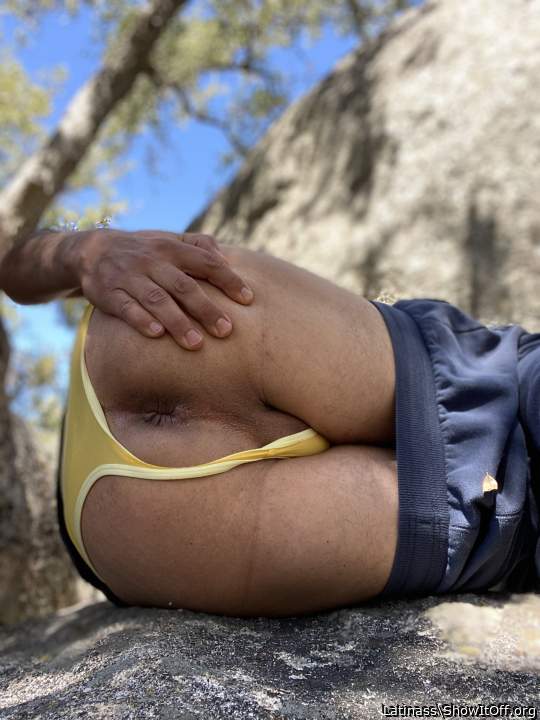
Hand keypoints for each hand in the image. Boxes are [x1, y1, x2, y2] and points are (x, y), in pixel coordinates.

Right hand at [74, 229, 253, 349]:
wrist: (91, 250)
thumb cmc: (144, 251)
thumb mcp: (168, 240)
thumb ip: (198, 245)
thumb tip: (226, 257)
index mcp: (171, 248)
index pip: (206, 262)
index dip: (228, 279)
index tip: (248, 299)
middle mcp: (152, 261)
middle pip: (183, 286)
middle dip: (206, 309)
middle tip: (226, 331)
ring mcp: (129, 277)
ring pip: (156, 300)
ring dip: (177, 321)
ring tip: (196, 343)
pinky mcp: (109, 293)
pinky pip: (126, 307)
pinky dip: (141, 320)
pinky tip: (156, 334)